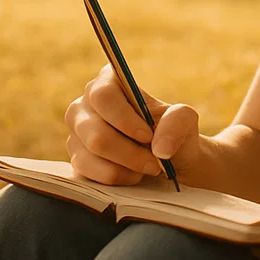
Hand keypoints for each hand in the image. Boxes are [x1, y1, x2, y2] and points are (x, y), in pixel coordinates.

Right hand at [64, 63, 201, 185]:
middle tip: (153, 162)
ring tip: (146, 167)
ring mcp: (76, 134)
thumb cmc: (170, 131)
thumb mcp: (184, 118)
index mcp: (107, 81)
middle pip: (95, 132)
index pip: (103, 95)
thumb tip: (160, 149)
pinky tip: (133, 175)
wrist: (165, 160)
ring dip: (125, 167)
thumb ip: (177, 122)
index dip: (124, 119)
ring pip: (91, 155)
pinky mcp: (75, 160)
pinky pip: (88, 174)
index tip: (147, 136)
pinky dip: (116, 178)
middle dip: (128, 152)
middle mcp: (84, 104)